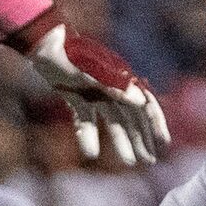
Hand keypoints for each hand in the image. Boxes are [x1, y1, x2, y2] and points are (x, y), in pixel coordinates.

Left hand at [8, 13, 168, 168]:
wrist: (42, 43)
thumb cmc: (70, 55)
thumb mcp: (92, 72)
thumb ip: (116, 87)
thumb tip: (142, 103)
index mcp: (120, 79)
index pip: (144, 104)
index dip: (155, 124)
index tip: (163, 144)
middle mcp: (111, 87)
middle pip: (131, 117)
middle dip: (141, 139)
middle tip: (148, 161)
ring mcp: (94, 92)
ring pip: (112, 121)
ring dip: (121, 141)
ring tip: (130, 162)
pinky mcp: (76, 96)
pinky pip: (86, 119)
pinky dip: (88, 135)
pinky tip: (91, 153)